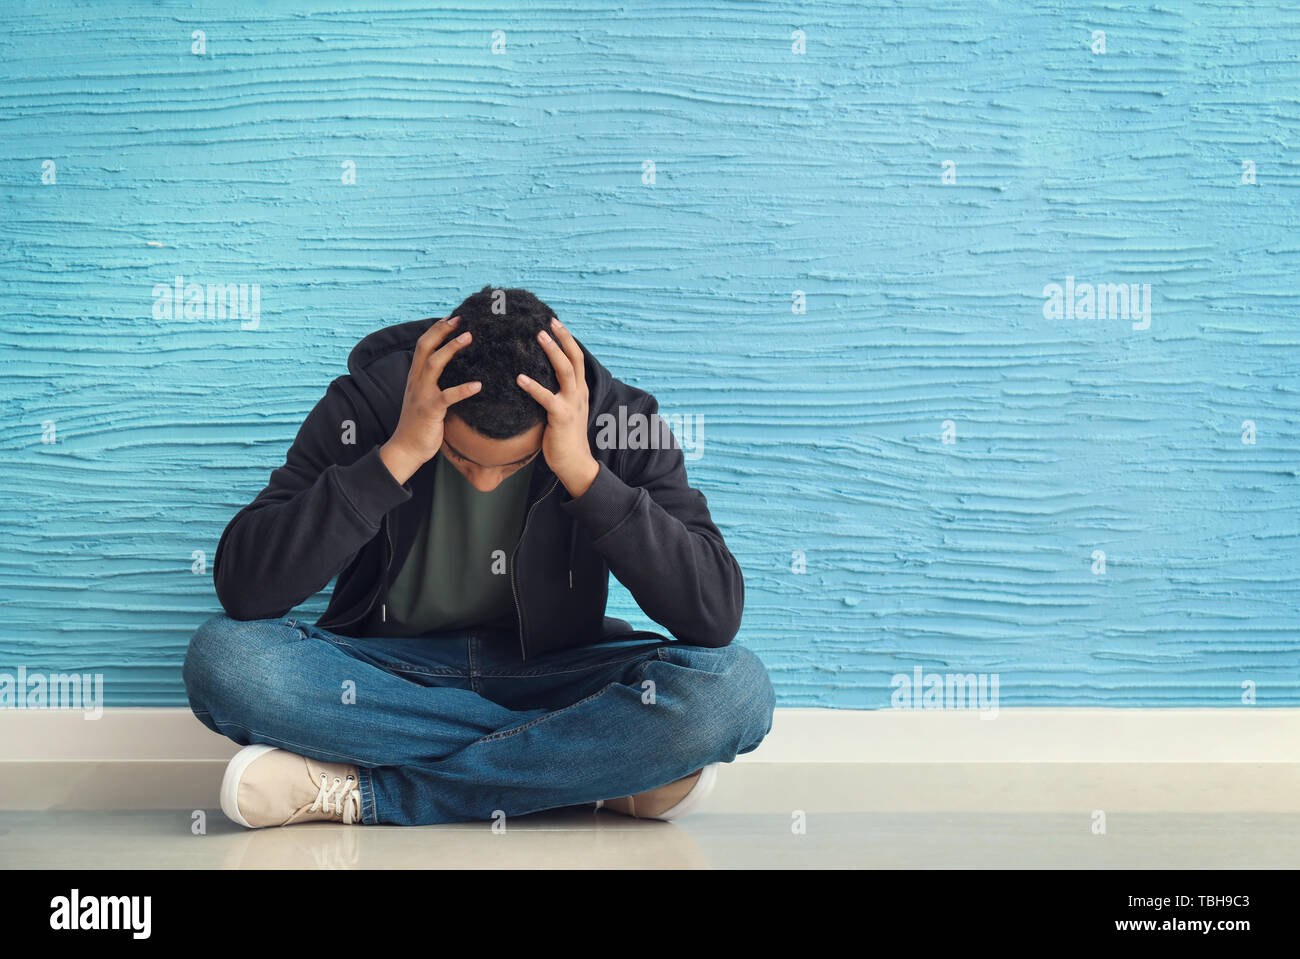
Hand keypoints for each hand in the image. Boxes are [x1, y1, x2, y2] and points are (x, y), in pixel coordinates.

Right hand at [380, 315, 479, 483]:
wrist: (406, 449)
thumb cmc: (420, 424)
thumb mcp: (426, 398)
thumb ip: (436, 384)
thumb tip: (456, 373)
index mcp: (415, 377)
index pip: (423, 346)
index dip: (436, 330)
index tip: (452, 317)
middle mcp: (415, 382)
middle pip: (425, 347)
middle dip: (442, 330)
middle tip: (461, 318)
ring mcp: (421, 395)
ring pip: (434, 364)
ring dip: (451, 349)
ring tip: (469, 337)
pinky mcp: (429, 410)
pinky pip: (447, 396)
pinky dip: (462, 389)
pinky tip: (478, 385)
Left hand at [516, 316, 598, 497]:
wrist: (575, 463)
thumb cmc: (564, 439)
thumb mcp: (563, 411)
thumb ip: (555, 395)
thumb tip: (536, 381)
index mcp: (579, 391)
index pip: (576, 359)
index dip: (567, 340)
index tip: (555, 323)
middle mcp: (579, 394)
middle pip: (574, 359)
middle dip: (563, 339)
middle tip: (549, 322)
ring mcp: (572, 404)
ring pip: (565, 372)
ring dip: (553, 352)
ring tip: (539, 337)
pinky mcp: (562, 417)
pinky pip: (547, 398)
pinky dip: (533, 386)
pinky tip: (519, 378)